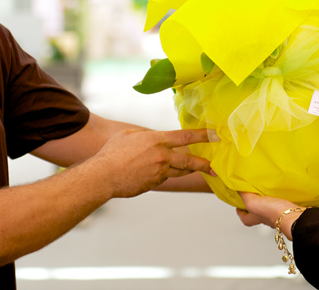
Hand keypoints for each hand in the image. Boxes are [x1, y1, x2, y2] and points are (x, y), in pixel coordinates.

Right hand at [92, 128, 211, 197]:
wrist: (104, 176)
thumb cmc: (112, 153)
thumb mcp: (129, 135)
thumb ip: (145, 135)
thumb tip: (154, 138)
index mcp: (157, 140)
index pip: (186, 137)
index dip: (203, 135)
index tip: (214, 135)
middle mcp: (162, 157)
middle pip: (189, 161)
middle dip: (204, 163)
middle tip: (214, 166)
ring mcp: (159, 172)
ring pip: (180, 172)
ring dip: (189, 170)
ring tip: (199, 169)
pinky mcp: (154, 184)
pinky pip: (164, 178)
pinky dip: (165, 174)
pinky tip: (158, 172)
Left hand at [236, 192, 301, 239]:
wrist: (294, 217)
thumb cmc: (273, 213)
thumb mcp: (253, 203)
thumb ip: (245, 195)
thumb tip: (236, 185)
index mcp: (257, 218)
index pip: (246, 219)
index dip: (241, 214)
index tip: (238, 207)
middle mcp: (267, 218)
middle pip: (258, 215)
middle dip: (256, 206)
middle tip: (254, 196)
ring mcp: (279, 216)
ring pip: (271, 210)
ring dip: (269, 202)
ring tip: (268, 191)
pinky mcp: (289, 211)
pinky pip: (283, 205)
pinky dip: (282, 200)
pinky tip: (282, 192)